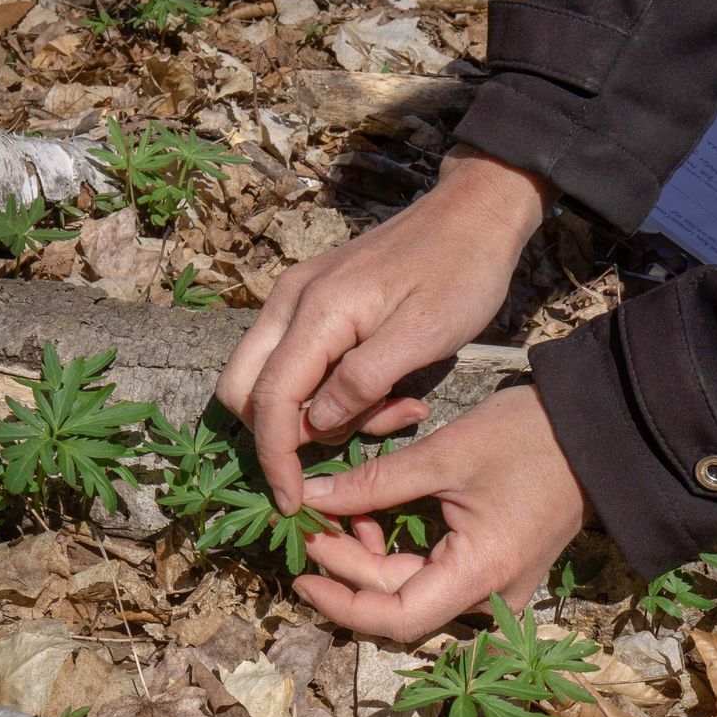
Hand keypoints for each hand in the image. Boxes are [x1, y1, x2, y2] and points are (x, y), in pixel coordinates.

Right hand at [215, 147, 556, 514]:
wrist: (472, 214)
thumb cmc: (459, 272)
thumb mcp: (423, 334)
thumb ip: (362, 381)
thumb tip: (314, 423)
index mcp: (315, 311)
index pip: (267, 399)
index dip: (275, 457)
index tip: (293, 502)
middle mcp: (290, 302)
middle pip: (243, 389)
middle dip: (281, 435)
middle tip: (346, 445)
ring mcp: (298, 299)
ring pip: (270, 379)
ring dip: (318, 413)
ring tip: (394, 407)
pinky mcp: (315, 302)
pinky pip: (299, 361)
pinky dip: (329, 390)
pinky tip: (387, 387)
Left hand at [292, 385, 588, 640]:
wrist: (593, 432)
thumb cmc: (527, 437)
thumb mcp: (443, 455)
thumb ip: (374, 483)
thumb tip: (312, 497)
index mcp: (481, 572)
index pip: (397, 618)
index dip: (343, 602)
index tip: (302, 574)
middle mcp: (492, 594)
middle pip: (402, 603)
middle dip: (349, 570)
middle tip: (309, 529)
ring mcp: (498, 586)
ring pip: (416, 591)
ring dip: (371, 562)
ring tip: (339, 517)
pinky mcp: (496, 569)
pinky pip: (436, 577)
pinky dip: (400, 554)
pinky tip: (373, 521)